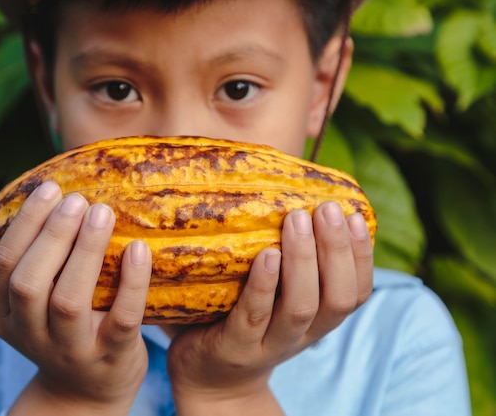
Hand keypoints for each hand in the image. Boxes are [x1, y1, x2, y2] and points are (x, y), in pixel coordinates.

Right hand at [0, 181, 151, 414]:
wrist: (86, 394)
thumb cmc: (54, 336)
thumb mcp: (16, 316)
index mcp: (6, 317)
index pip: (5, 266)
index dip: (26, 224)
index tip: (50, 188)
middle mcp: (33, 335)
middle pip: (31, 283)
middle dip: (52, 235)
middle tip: (77, 199)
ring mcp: (74, 349)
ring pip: (70, 300)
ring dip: (86, 251)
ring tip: (102, 213)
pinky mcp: (113, 356)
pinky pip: (123, 319)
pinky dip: (132, 283)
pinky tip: (138, 248)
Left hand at [166, 201, 373, 414]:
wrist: (211, 380)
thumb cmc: (242, 320)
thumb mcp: (276, 297)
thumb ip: (288, 260)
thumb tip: (291, 195)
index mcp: (318, 321)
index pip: (356, 292)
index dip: (362, 256)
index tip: (355, 216)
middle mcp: (302, 335)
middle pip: (336, 298)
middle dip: (337, 250)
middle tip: (327, 208)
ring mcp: (268, 344)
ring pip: (301, 307)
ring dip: (304, 260)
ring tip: (297, 219)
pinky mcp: (235, 347)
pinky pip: (254, 316)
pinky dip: (265, 285)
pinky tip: (267, 255)